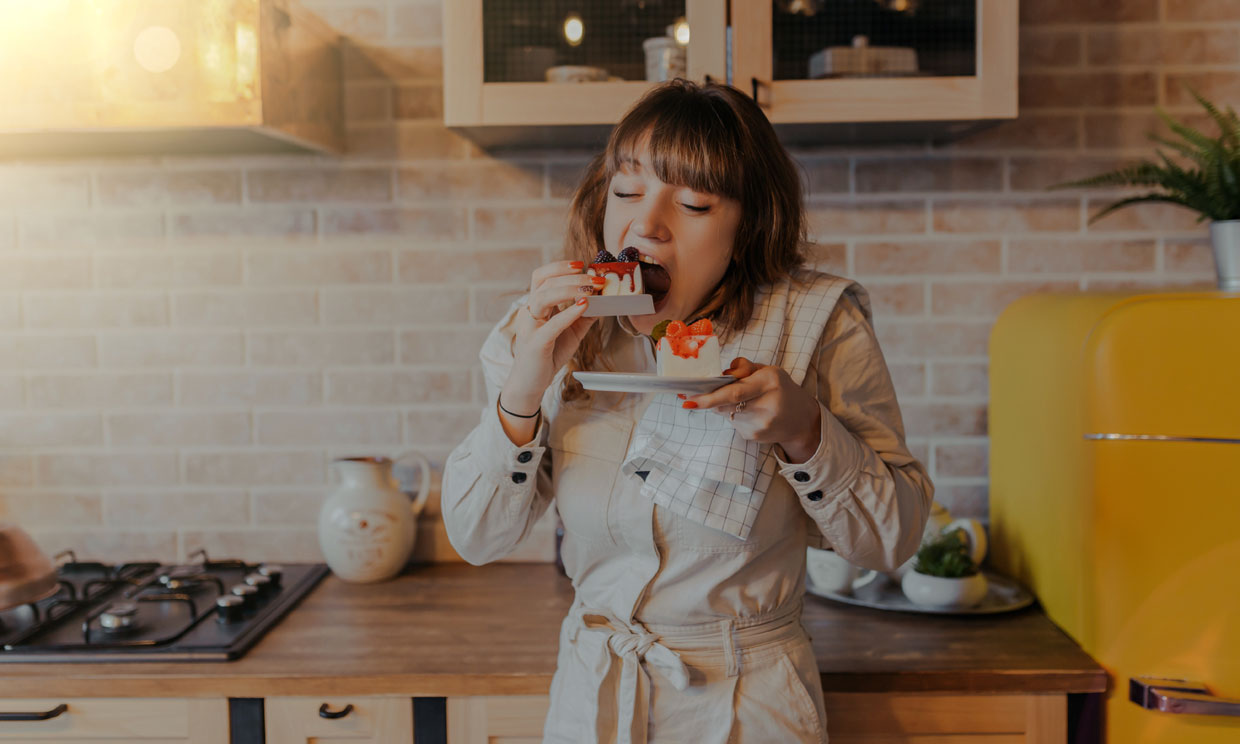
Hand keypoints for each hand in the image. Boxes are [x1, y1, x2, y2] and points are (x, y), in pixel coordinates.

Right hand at [502, 260, 600, 413]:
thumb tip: (604, 301)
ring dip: (570, 289)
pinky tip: (584, 306)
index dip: (560, 267)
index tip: (581, 264)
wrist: (531, 383)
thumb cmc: (548, 355)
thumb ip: (585, 316)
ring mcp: (530, 327)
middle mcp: (530, 312)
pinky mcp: (535, 343)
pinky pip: (551, 324)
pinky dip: (568, 312)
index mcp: (536, 306)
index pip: (542, 277)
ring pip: (544, 297)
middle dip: (572, 277)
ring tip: (591, 289)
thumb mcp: (571, 332)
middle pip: (544, 282)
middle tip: (596, 278)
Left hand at [682, 357, 822, 462]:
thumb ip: (744, 367)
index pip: (735, 392)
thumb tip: (721, 374)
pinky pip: (733, 423)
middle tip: (694, 397)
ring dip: (725, 405)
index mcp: (770, 382)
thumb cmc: (781, 389)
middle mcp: (767, 405)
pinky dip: (735, 415)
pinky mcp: (754, 436)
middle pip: (725, 404)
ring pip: (726, 413)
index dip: (710, 397)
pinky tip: (751, 414)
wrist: (801, 421)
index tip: (688, 400)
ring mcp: (760, 425)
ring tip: (745, 402)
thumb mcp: (768, 370)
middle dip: (709, 400)